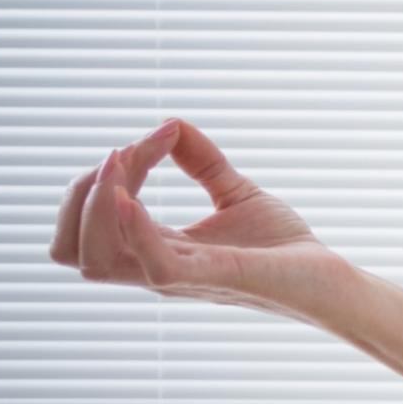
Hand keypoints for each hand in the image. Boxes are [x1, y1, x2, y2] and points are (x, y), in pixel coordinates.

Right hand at [48, 117, 350, 320]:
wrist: (332, 280)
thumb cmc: (283, 248)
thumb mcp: (237, 193)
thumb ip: (203, 163)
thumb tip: (172, 123)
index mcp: (153, 250)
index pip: (91, 220)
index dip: (106, 174)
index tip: (160, 135)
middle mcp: (154, 268)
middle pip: (70, 247)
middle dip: (80, 192)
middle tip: (124, 152)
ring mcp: (179, 278)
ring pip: (93, 259)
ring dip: (96, 203)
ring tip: (121, 160)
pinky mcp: (212, 278)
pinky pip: (152, 264)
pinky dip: (133, 228)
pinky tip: (131, 194)